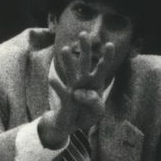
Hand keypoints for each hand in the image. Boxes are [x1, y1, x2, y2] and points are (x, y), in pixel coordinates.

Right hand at [40, 31, 116, 146]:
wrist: (70, 126)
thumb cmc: (86, 115)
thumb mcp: (97, 112)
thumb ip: (94, 102)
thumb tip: (79, 92)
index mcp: (95, 84)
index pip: (102, 68)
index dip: (106, 57)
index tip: (110, 44)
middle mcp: (83, 82)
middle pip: (85, 62)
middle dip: (85, 48)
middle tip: (83, 33)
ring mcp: (72, 89)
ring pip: (71, 72)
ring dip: (69, 61)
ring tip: (65, 48)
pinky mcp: (64, 98)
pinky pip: (61, 91)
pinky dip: (57, 86)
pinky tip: (51, 79)